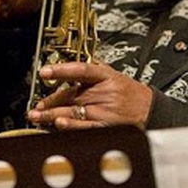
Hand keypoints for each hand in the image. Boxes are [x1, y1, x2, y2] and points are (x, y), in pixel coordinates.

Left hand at [26, 60, 152, 129]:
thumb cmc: (133, 94)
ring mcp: (105, 110)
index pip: (80, 70)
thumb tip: (76, 61)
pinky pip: (85, 126)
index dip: (61, 70)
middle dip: (50, 101)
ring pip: (73, 111)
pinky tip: (60, 124)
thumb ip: (95, 69)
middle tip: (36, 106)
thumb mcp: (115, 75)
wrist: (152, 112)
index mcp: (106, 76)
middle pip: (71, 94)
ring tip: (38, 116)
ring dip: (52, 115)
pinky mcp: (107, 125)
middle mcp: (104, 92)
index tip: (45, 71)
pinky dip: (71, 126)